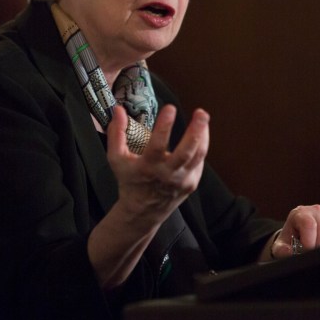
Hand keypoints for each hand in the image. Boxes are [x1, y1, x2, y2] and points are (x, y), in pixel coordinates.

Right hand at [106, 104, 209, 227]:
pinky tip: (200, 133)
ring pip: (198, 156)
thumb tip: (118, 109)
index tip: (170, 108)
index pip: (157, 144)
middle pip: (186, 152)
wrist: (143, 211)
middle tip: (201, 113)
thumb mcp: (116, 158)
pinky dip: (200, 146)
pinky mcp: (192, 183)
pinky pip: (199, 162)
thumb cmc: (129, 180)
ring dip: (203, 135)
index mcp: (148, 167)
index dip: (164, 126)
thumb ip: (116, 133)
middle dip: (196, 131)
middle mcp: (168, 174)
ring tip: (203, 117)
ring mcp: (182, 180)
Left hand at [270, 205, 319, 258]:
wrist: (299, 234)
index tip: (306, 251)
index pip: (309, 225)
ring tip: (318, 249)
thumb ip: (281, 249)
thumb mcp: (281, 244)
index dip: (309, 242)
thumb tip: (288, 252)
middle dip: (318, 247)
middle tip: (312, 253)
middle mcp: (317, 211)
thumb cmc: (290, 239)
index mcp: (301, 213)